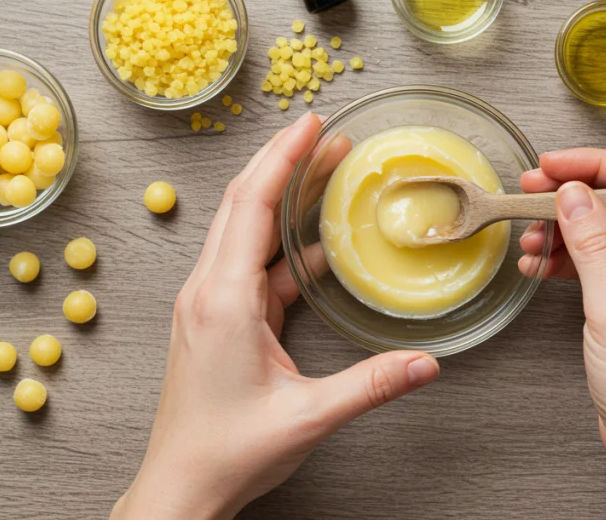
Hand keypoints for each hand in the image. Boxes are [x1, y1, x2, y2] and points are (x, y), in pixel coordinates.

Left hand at [112, 113, 440, 519]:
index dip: (282, 158)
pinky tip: (320, 242)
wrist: (181, 488)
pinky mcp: (218, 321)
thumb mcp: (307, 417)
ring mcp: (210, 305)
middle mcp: (208, 292)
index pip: (251, 206)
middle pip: (245, 204)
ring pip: (247, 231)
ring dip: (285, 198)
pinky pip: (254, 267)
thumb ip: (371, 386)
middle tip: (328, 134)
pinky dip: (285, 245)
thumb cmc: (225, 453)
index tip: (310, 123)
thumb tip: (424, 363)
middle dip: (287, 163)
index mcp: (222, 301)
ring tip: (328, 171)